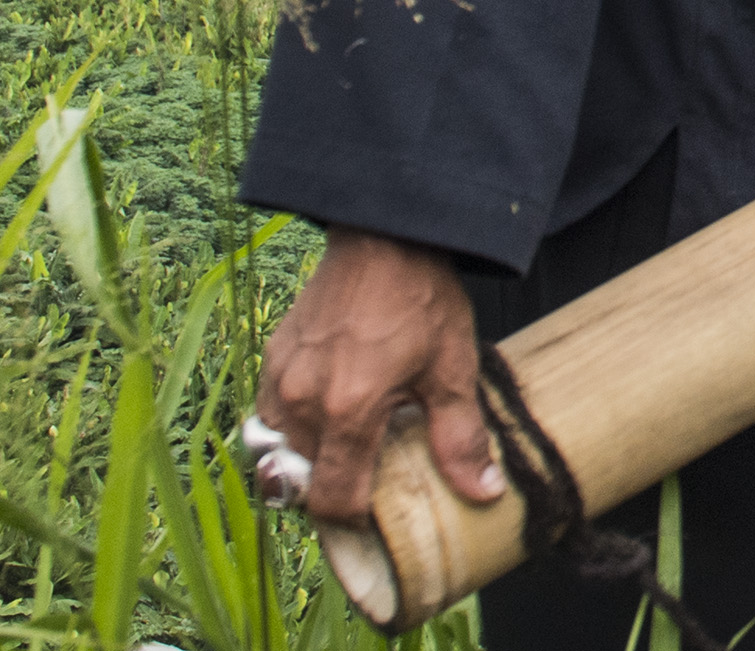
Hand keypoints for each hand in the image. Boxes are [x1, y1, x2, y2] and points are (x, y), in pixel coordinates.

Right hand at [254, 228, 504, 522]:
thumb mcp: (451, 368)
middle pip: (303, 483)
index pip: (332, 500)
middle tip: (371, 478)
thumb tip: (482, 491)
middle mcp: (303, 401)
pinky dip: (295, 428)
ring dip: (310, 462)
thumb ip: (459, 437)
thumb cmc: (421, 297)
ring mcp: (281, 379)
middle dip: (333, 490)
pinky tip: (331, 412)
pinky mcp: (272, 359)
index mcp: (347, 410)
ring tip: (351, 445)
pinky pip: (272, 417)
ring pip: (281, 453)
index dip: (355, 520)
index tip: (380, 514)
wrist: (385, 234)